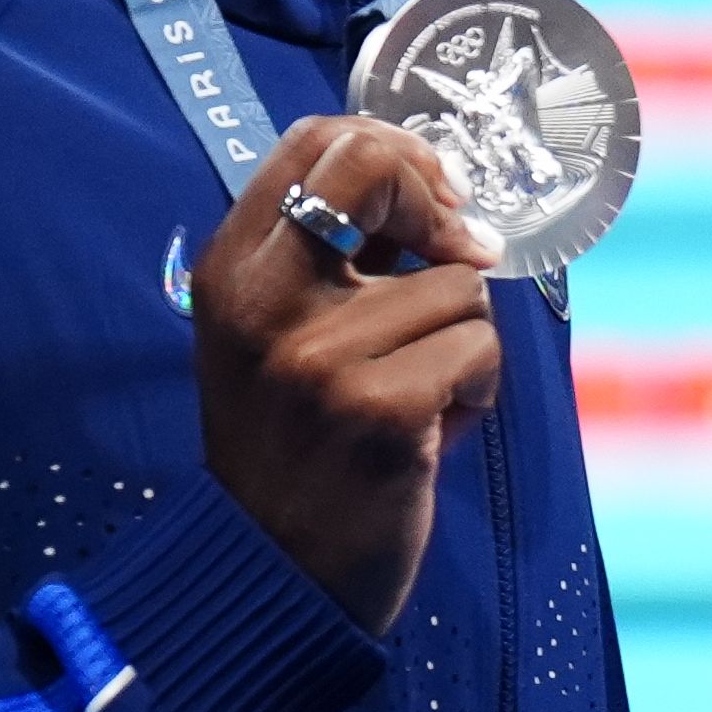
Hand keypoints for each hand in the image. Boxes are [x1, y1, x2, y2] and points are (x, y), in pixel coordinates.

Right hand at [192, 115, 501, 634]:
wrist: (276, 569)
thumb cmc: (297, 445)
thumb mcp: (278, 336)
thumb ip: (335, 260)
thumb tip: (440, 192)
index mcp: (232, 269)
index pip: (316, 143)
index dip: (395, 151)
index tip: (432, 201)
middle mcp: (263, 300)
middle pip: (374, 166)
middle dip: (438, 203)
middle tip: (459, 253)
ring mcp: (318, 354)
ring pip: (460, 281)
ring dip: (464, 339)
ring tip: (418, 392)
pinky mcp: (378, 409)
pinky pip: (479, 348)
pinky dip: (476, 390)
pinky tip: (431, 431)